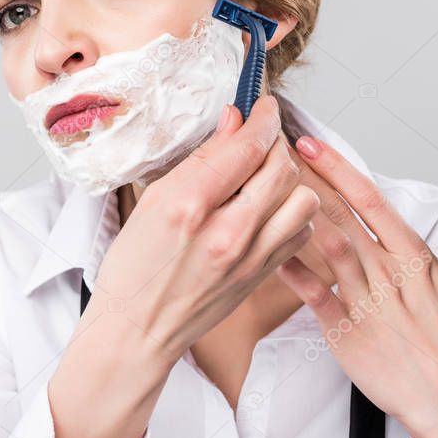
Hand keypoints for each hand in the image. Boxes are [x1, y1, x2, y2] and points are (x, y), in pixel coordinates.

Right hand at [48, 95, 319, 437]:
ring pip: (303, 197)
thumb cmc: (134, 269)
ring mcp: (251, 258)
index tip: (263, 106)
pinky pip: (301, 231)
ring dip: (290, 178)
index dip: (262, 117)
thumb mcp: (152, 202)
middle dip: (275, 141)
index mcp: (190, 205)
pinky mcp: (263, 276)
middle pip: (280, 166)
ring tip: (266, 174)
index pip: (247, 146)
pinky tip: (269, 208)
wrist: (137, 331)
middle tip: (261, 136)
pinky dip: (293, 211)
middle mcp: (227, 232)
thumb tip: (232, 123)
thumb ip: (200, 161)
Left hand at [277, 134, 437, 437]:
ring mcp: (365, 301)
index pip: (371, 199)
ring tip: (265, 186)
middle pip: (340, 214)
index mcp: (415, 256)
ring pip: (325, 246)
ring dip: (295, 213)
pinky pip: (313, 293)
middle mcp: (388, 273)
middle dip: (305, 179)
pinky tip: (268, 248)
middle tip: (274, 151)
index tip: (312, 144)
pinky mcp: (346, 330)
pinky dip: (291, 270)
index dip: (338, 168)